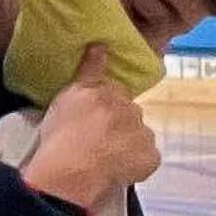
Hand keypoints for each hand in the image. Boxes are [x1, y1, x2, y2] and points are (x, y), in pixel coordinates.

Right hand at [19, 48, 161, 214]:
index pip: (113, 90)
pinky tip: (119, 167)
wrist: (72, 170)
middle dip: (117, 122)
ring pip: (138, 134)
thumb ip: (89, 69)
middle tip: (96, 137)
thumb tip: (101, 44)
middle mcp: (131, 108)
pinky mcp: (152, 157)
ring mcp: (144, 134)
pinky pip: (146, 157)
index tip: (91, 116)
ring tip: (105, 155)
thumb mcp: (67, 94)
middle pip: (128, 112)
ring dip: (127, 141)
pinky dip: (136, 162)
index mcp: (110, 91)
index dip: (102, 104)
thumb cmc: (62, 132)